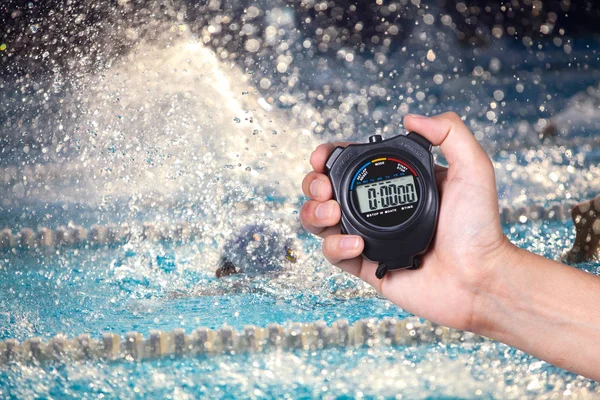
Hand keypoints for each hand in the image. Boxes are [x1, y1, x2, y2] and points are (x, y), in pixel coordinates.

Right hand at [300, 113, 515, 331]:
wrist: (480, 278)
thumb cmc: (479, 228)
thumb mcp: (473, 168)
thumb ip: (449, 132)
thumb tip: (409, 116)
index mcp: (396, 183)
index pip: (351, 164)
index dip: (329, 157)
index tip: (322, 158)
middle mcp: (378, 208)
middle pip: (325, 191)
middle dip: (313, 185)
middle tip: (323, 189)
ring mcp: (370, 237)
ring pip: (320, 222)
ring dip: (314, 213)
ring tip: (332, 213)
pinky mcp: (367, 266)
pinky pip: (334, 254)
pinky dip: (336, 246)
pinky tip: (357, 243)